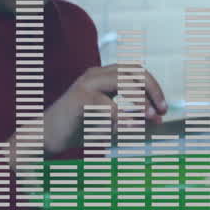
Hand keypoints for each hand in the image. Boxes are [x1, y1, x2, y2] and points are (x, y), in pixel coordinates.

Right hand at [18, 64, 167, 158]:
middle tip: (161, 112)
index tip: (164, 109)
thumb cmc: (77, 128)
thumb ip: (132, 117)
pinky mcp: (78, 100)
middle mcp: (95, 75)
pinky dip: (123, 116)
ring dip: (140, 100)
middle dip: (152, 90)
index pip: (136, 71)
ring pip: (122, 81)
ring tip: (150, 117)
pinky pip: (107, 105)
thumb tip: (158, 119)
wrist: (45, 137)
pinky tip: (132, 127)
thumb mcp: (109, 122)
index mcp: (103, 76)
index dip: (154, 87)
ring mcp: (86, 85)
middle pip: (133, 71)